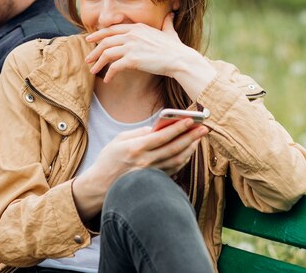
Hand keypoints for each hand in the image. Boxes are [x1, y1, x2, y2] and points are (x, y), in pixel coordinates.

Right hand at [72, 118, 208, 220]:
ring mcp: (151, 173)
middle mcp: (146, 161)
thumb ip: (140, 133)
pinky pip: (174, 168)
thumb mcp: (119, 140)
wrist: (101, 185)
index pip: (162, 136)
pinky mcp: (154, 181)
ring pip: (177, 159)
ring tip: (199, 138)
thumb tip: (158, 128)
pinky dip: (184, 159)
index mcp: (136, 148)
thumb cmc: (109, 159)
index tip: (190, 119)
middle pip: (174, 147)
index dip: (178, 127)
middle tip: (204, 127)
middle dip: (191, 136)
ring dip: (191, 147)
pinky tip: (189, 151)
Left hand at [85, 13, 216, 99]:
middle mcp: (132, 35)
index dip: (98, 34)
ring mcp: (131, 46)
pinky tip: (107, 80)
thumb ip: (166, 23)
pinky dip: (109, 74)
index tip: (90, 39)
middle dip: (94, 50)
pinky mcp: (132, 60)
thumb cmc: (176, 48)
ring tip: (92, 70)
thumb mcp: (169, 31)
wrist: (180, 60)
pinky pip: (114, 67)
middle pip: (105, 41)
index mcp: (137, 27)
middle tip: (88, 59)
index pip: (112, 29)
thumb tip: (170, 15)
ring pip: (106, 53)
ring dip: (97, 63)